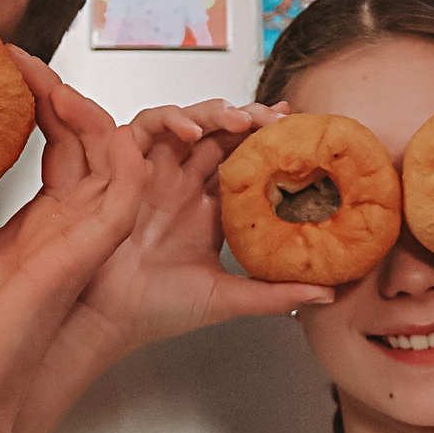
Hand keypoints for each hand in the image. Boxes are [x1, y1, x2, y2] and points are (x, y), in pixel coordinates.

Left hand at [0, 80, 144, 432]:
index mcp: (28, 233)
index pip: (48, 148)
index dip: (30, 100)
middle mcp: (59, 235)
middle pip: (83, 140)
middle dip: (55, 88)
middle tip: (9, 51)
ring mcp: (74, 248)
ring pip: (112, 157)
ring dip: (83, 107)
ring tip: (38, 72)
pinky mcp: (78, 263)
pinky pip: (121, 196)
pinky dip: (115, 153)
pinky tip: (85, 116)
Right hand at [17, 55, 330, 366]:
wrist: (107, 320)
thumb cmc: (156, 311)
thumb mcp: (227, 298)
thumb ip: (275, 293)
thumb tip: (326, 292)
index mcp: (208, 210)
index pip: (244, 162)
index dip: (269, 143)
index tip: (300, 132)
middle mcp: (182, 185)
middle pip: (220, 134)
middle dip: (248, 118)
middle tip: (276, 118)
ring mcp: (153, 173)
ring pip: (188, 123)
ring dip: (214, 112)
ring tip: (241, 120)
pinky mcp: (124, 167)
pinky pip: (146, 127)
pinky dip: (168, 120)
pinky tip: (192, 131)